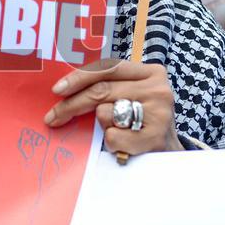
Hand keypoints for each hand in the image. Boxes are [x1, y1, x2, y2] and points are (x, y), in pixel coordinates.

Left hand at [45, 59, 182, 155]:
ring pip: (105, 114)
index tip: (56, 90)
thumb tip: (64, 89)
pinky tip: (126, 145)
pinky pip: (112, 136)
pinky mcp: (155, 137)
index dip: (79, 77)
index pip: (108, 68)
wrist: (171, 156)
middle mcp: (158, 89)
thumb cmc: (144, 123)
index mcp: (151, 73)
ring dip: (103, 127)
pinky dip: (112, 144)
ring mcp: (158, 113)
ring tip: (120, 132)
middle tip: (52, 117)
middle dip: (71, 105)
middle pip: (101, 90)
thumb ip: (110, 87)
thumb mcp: (133, 97)